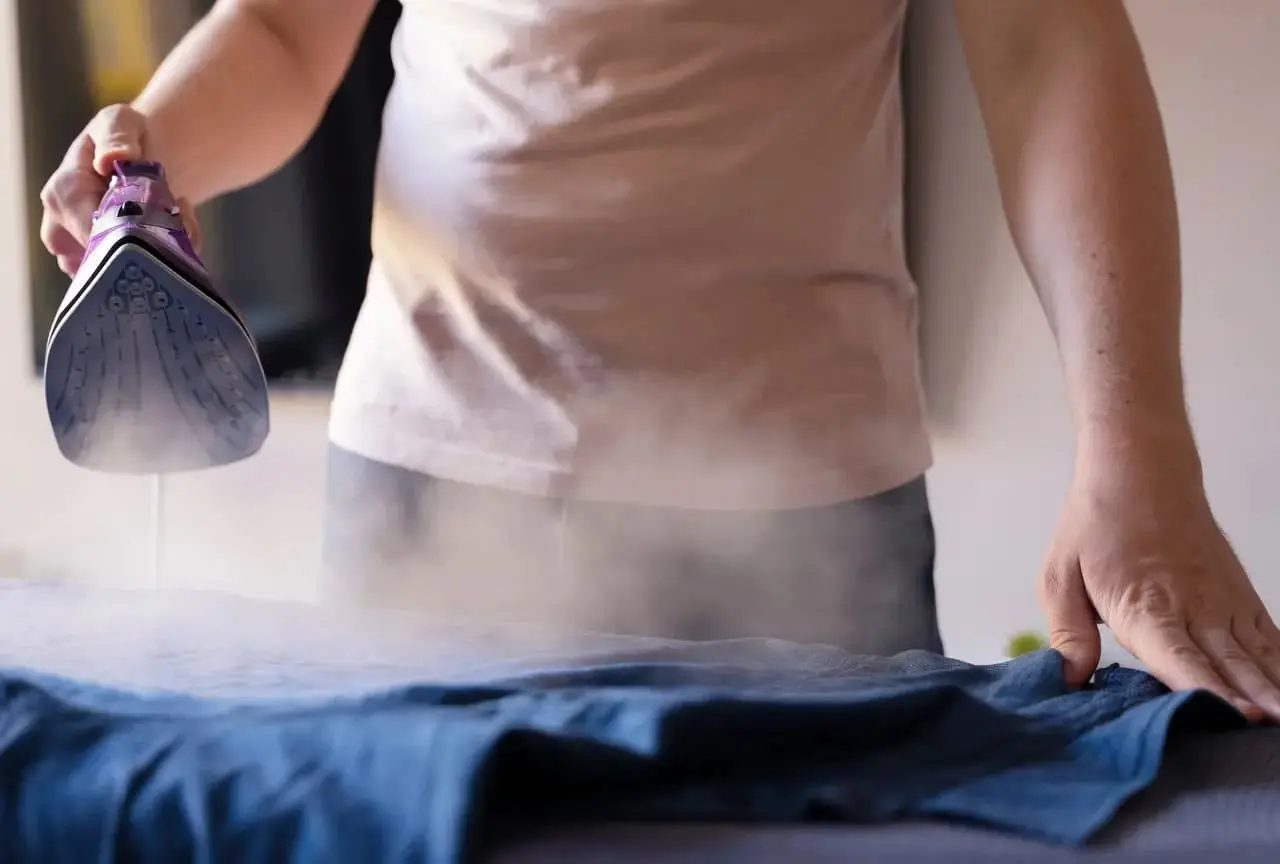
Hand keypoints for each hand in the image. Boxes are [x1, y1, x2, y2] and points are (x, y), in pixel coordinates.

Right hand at [39, 104, 199, 276]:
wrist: (142, 159)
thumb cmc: (126, 138)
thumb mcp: (120, 122)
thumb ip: (117, 136)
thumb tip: (113, 157)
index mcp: (63, 195)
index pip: (93, 232)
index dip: (136, 228)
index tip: (168, 209)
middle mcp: (62, 231)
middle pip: (109, 259)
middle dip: (150, 243)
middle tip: (179, 215)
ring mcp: (80, 254)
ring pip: (123, 272)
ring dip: (160, 253)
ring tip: (178, 218)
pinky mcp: (102, 268)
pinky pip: (133, 277)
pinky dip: (165, 261)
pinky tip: (177, 232)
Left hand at [1039, 435, 1279, 721]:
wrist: (1141, 471)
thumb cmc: (1096, 524)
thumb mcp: (1059, 574)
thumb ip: (1068, 631)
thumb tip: (1070, 679)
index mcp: (1145, 608)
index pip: (1181, 658)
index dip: (1208, 688)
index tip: (1236, 714)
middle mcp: (1193, 609)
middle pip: (1230, 664)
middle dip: (1254, 701)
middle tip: (1271, 731)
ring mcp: (1223, 602)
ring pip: (1257, 655)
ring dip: (1276, 689)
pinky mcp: (1240, 596)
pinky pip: (1269, 638)